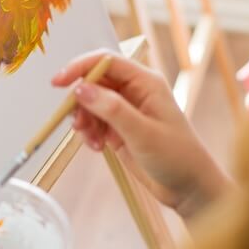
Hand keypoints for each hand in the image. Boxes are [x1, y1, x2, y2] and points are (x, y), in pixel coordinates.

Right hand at [51, 51, 230, 218]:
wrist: (190, 187)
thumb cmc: (177, 157)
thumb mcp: (143, 133)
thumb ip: (112, 110)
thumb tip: (81, 89)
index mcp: (145, 82)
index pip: (106, 61)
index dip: (80, 67)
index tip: (58, 83)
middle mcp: (135, 91)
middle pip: (94, 82)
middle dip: (81, 101)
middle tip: (78, 124)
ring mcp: (126, 110)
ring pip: (91, 103)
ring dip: (85, 121)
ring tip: (93, 142)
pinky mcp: (120, 128)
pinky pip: (95, 121)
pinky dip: (90, 133)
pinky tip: (98, 148)